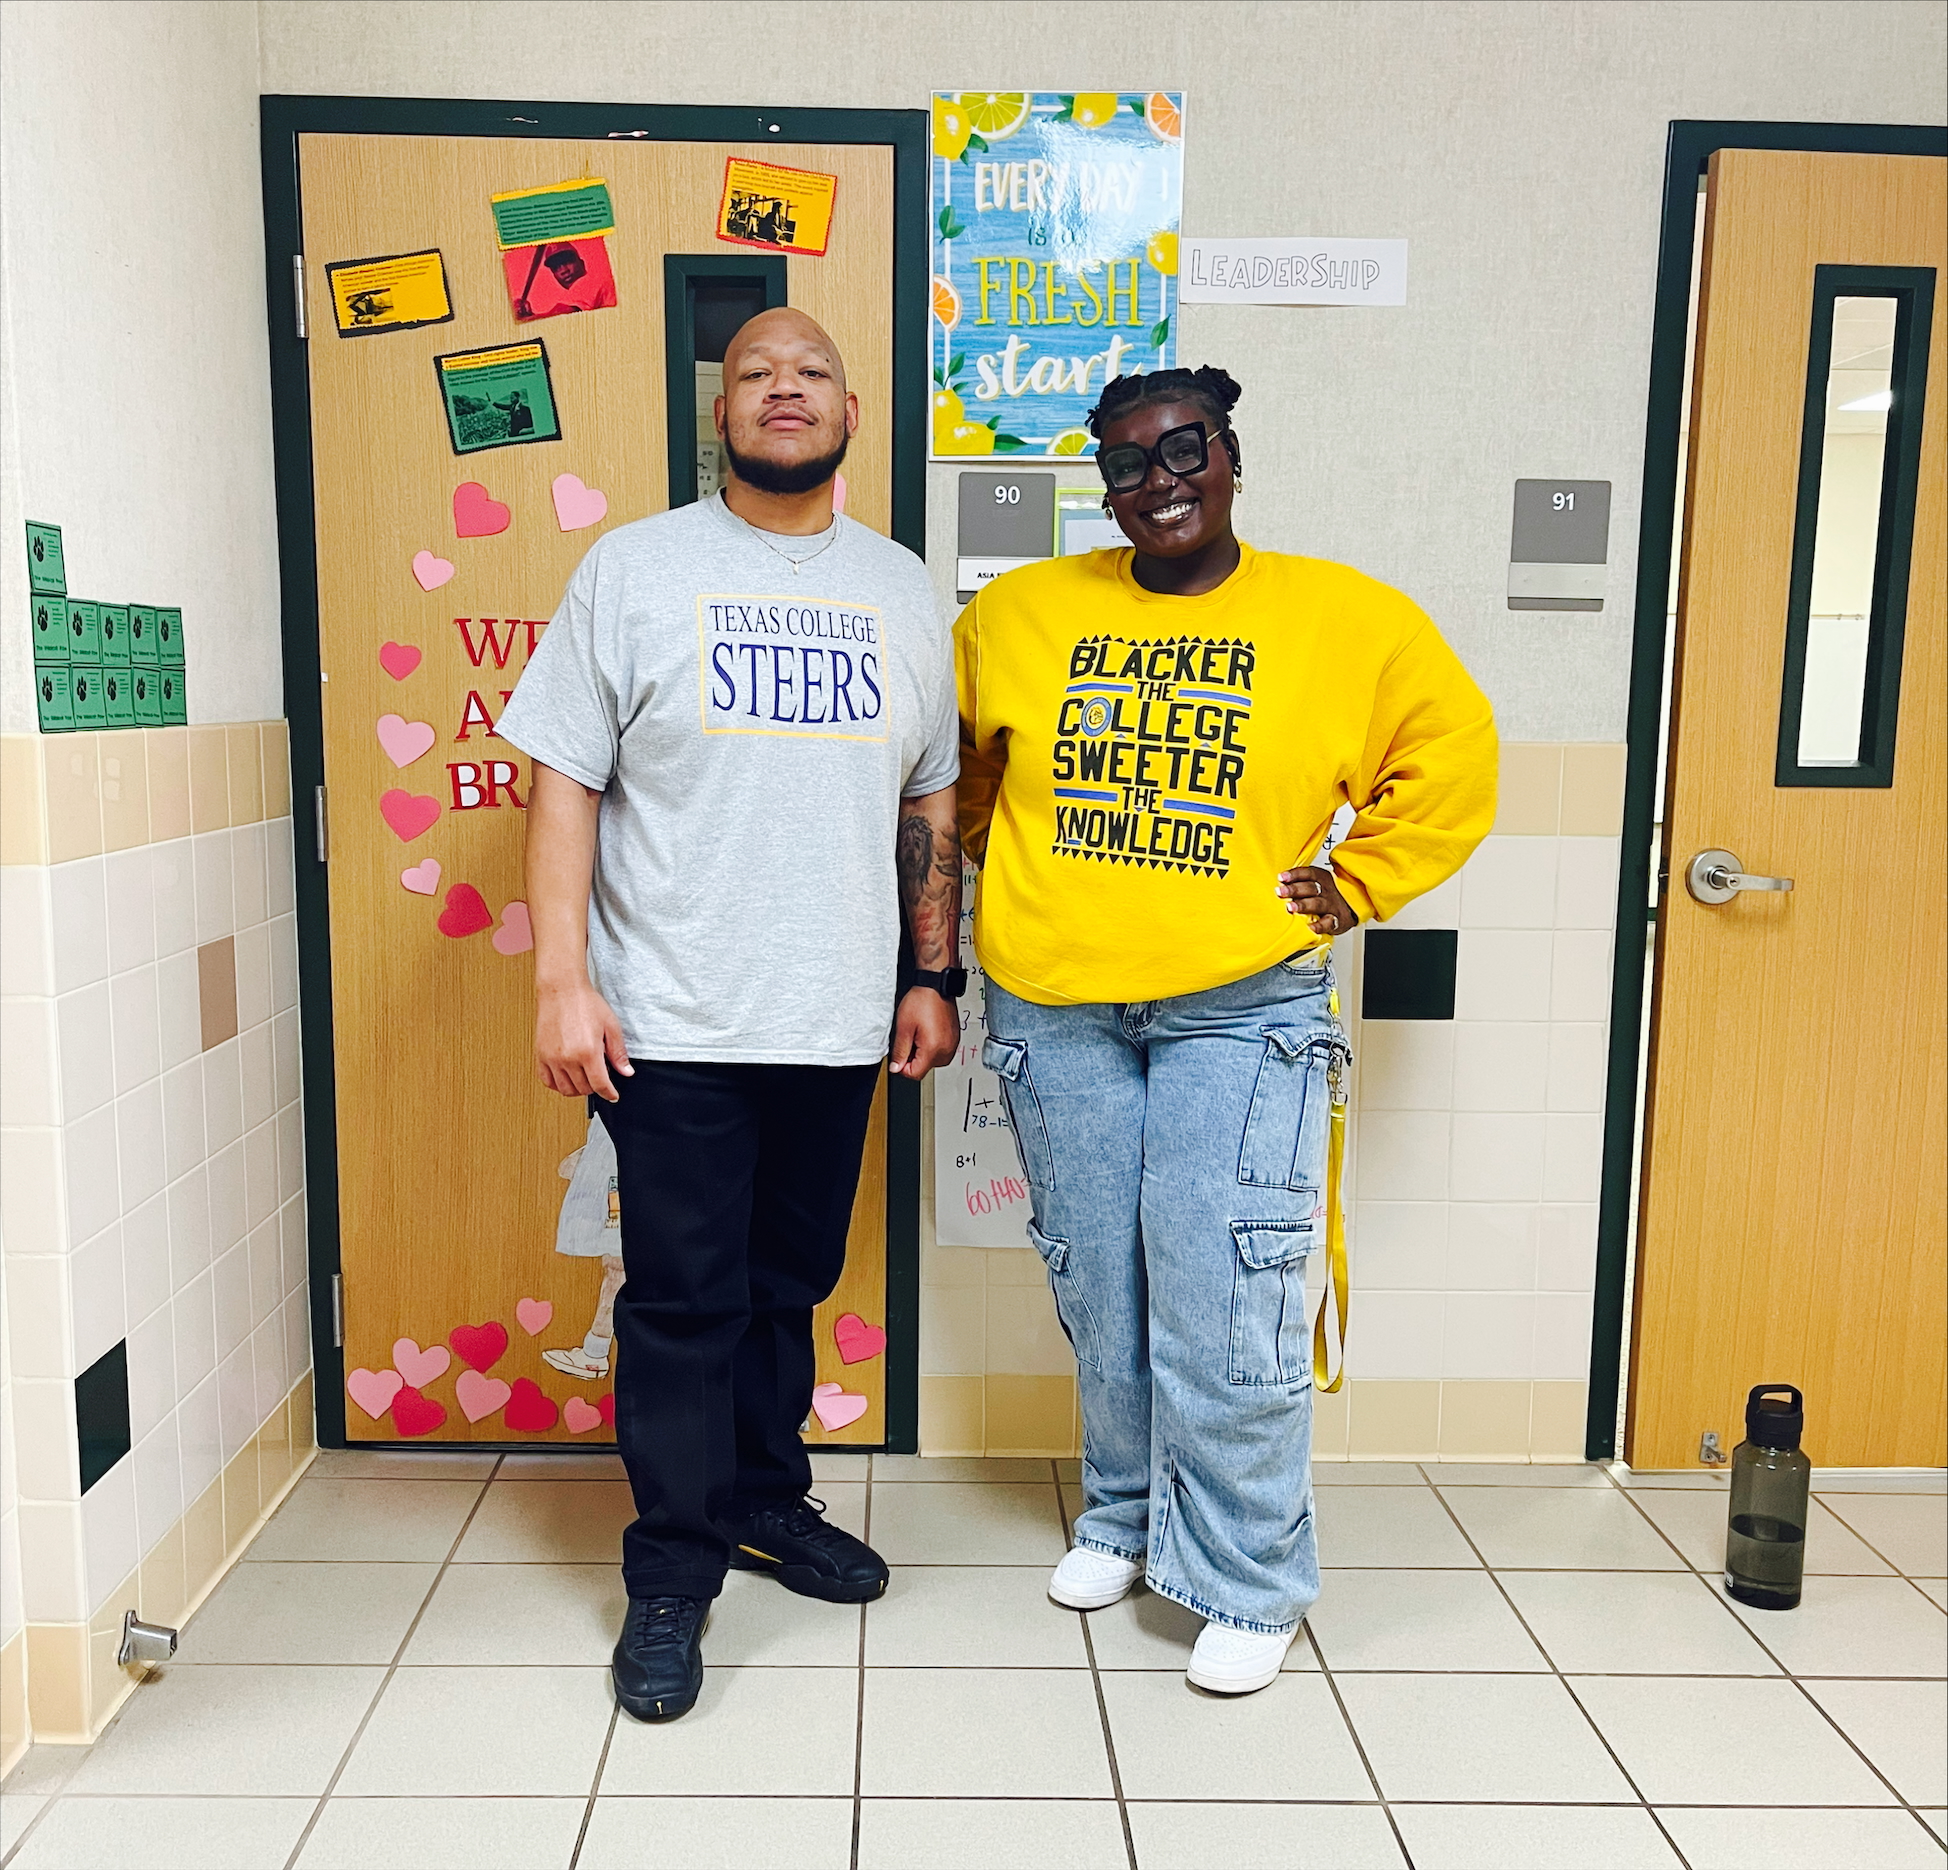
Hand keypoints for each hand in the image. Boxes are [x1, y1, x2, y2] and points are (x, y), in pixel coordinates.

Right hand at [534, 979, 633, 1101]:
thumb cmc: (586, 1003)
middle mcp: (568, 1058)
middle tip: (600, 1075)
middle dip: (595, 1087)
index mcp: (588, 1052)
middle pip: (583, 1089)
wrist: (562, 989)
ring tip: (584, 1077)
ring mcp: (552, 1058)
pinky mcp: (540, 1055)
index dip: (609, 1093)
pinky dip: (557, 1084)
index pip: (600, 1085)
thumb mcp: (611, 1026)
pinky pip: (547, 1081)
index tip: (613, 1095)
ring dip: (577, 1088)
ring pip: (565, 1089)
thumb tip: (626, 1072)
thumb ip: (618, 1052)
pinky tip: (566, 1076)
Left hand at [889, 986, 959, 1079]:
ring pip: (933, 1061)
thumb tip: (896, 1068)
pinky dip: (932, 1047)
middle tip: (909, 1039)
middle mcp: (946, 1050)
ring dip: (923, 1053)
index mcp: (933, 1049)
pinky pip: (941, 1052)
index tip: (899, 1057)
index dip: (903, 1067)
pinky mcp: (954, 1039)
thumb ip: (900, 1051)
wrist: (936, 986)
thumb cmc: (922, 1001)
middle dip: (913, 1059)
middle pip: (924, 1068)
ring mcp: (952, 1045)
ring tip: (918, 1034)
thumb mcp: (903, 1028)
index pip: (915, 1074)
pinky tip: (927, 1032)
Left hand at [1276, 863, 1356, 936]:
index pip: (1307, 873)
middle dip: (1294, 889)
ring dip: (1303, 905)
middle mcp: (1326, 891)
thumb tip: (1279, 885)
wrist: (1353, 906)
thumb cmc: (1327, 895)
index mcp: (1320, 878)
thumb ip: (1300, 883)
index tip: (1281, 877)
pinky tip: (1310, 928)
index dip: (1294, 874)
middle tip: (1280, 892)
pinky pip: (1328, 923)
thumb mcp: (1317, 883)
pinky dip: (1319, 926)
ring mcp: (1331, 905)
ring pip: (1317, 903)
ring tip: (1290, 907)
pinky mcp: (1336, 921)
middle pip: (1310, 887)